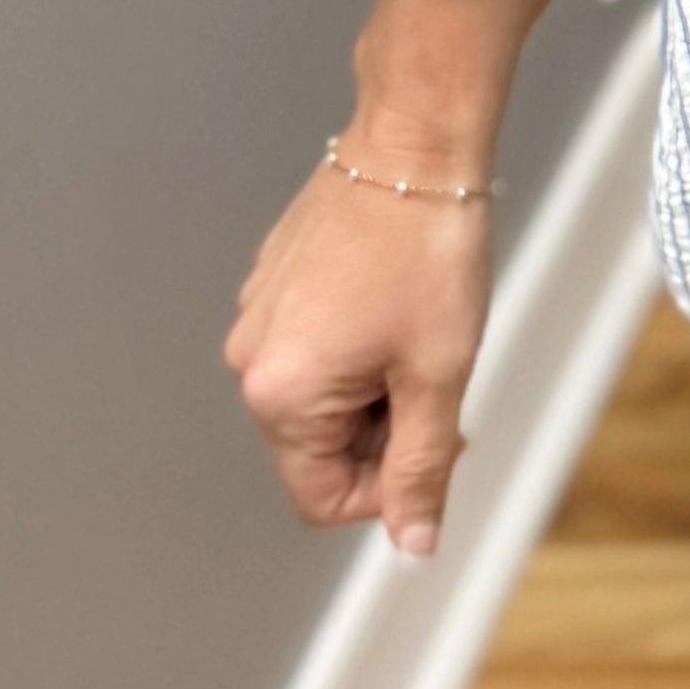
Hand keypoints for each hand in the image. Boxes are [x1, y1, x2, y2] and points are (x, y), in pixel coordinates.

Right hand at [223, 138, 492, 558]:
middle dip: (385, 430)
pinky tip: (395, 299)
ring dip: (374, 386)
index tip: (438, 440)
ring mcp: (257, 315)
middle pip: (319, 447)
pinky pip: (314, 346)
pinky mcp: (273, 280)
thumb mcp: (437, 374)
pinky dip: (358, 344)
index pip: (322, 498)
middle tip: (437, 377)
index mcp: (281, 394)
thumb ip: (421, 469)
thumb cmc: (429, 254)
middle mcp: (251, 360)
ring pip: (321, 395)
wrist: (414, 143)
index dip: (388, 489)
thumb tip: (413, 545)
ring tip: (418, 331)